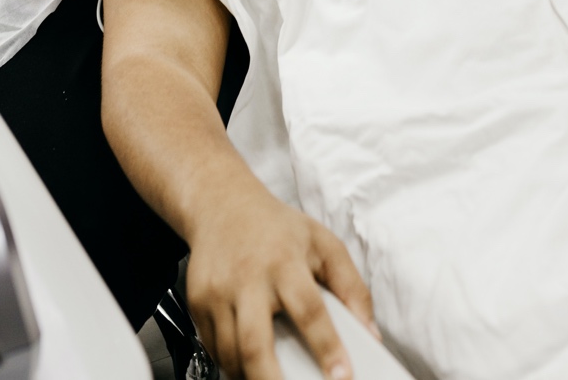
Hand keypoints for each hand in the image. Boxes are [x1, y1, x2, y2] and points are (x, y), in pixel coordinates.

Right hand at [185, 158, 376, 379]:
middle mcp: (248, 278)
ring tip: (272, 379)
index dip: (327, 346)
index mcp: (284, 261)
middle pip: (254, 342)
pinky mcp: (196, 303)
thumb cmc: (277, 228)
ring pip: (230, 352)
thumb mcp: (324, 244)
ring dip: (251, 375)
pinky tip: (248, 363)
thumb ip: (351, 287)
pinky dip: (231, 363)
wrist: (223, 204)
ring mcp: (217, 292)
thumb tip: (370, 333)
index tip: (341, 376)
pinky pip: (213, 347)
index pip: (309, 309)